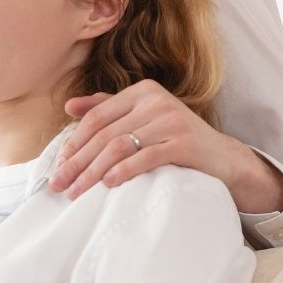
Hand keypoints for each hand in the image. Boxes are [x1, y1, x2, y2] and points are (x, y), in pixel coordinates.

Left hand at [51, 80, 282, 213]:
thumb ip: (108, 109)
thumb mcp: (143, 119)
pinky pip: (145, 156)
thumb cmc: (176, 140)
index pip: (96, 117)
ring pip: (119, 146)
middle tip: (58, 184)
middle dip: (77, 161)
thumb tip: (68, 106)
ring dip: (93, 171)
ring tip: (76, 191)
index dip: (74, 142)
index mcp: (142, 91)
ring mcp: (170, 119)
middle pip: (104, 133)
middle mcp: (155, 100)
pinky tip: (108, 184)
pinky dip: (124, 171)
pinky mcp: (184, 141)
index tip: (57, 166)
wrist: (224, 158)